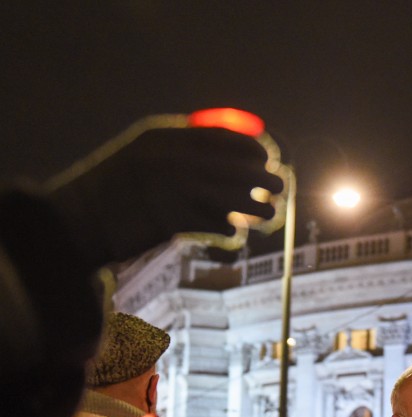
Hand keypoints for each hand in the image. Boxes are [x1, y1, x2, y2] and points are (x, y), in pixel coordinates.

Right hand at [47, 125, 284, 263]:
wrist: (79, 221)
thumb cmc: (116, 190)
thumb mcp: (145, 155)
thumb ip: (182, 149)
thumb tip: (232, 156)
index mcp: (166, 136)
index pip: (226, 137)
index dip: (253, 149)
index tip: (267, 159)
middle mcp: (174, 159)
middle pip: (240, 169)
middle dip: (265, 180)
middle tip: (278, 188)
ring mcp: (175, 190)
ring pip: (237, 198)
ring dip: (258, 208)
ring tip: (266, 214)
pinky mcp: (176, 221)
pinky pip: (221, 225)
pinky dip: (232, 229)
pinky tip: (234, 230)